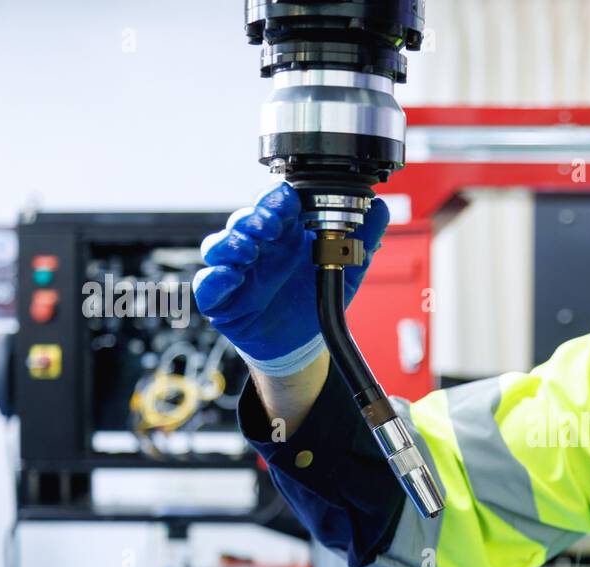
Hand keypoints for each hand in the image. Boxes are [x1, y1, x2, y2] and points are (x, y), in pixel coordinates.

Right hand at [192, 182, 388, 375]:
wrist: (301, 343)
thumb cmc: (313, 299)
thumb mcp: (344, 271)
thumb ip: (361, 241)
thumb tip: (381, 210)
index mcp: (284, 234)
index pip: (274, 206)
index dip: (277, 200)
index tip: (288, 199)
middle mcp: (257, 247)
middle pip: (244, 221)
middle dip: (254, 218)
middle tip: (271, 225)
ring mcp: (236, 271)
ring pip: (220, 246)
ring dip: (231, 243)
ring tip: (249, 250)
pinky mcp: (222, 300)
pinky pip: (208, 286)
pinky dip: (215, 280)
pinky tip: (229, 278)